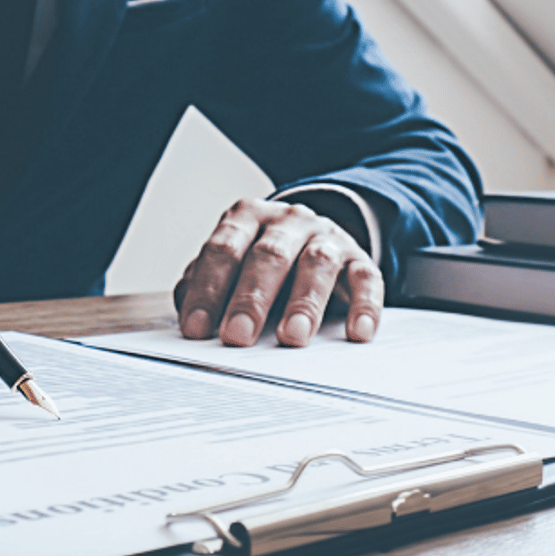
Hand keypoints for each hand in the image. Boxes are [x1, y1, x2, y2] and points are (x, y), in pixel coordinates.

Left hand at [173, 198, 382, 347]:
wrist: (314, 237)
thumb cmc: (262, 262)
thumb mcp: (231, 264)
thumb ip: (206, 284)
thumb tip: (188, 317)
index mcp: (247, 219)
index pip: (223, 250)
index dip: (208, 290)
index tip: (197, 328)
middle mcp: (288, 222)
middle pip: (268, 256)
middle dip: (251, 298)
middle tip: (238, 335)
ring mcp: (326, 238)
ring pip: (317, 263)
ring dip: (304, 302)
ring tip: (293, 336)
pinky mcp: (360, 259)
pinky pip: (366, 279)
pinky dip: (364, 306)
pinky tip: (357, 331)